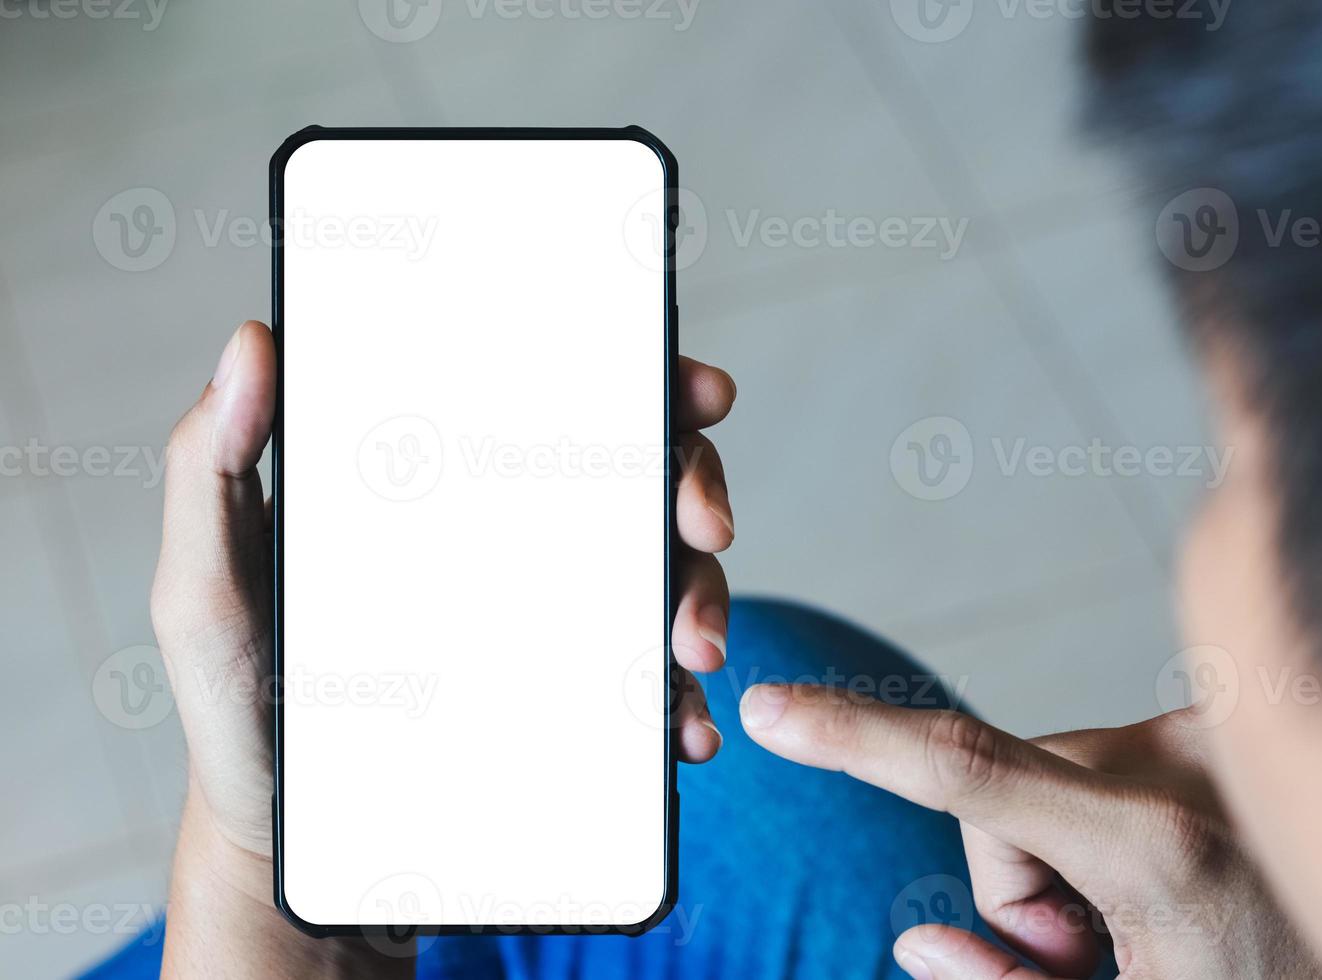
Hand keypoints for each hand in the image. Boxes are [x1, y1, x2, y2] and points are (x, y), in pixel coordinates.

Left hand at [149, 320, 735, 973]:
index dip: (635, 382)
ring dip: (704, 594)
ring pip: (661, 574)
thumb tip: (251, 344)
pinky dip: (682, 700)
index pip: (548, 404)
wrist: (284, 839)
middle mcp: (510, 540)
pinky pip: (645, 684)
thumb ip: (207, 470)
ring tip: (689, 647)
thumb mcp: (206, 586)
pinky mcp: (566, 702)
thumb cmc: (242, 700)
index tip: (692, 390)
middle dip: (695, 485)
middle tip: (703, 525)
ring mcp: (547, 621)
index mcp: (442, 487)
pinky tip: (681, 729)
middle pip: (633, 479)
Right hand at [739, 686, 1321, 978]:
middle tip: (1095, 952)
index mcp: (1157, 847)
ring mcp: (1208, 732)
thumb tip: (918, 941)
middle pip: (996, 793)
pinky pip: (1102, 758)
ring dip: (1063, 846)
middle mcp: (1182, 762)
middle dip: (1014, 876)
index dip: (852, 738)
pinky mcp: (1220, 721)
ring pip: (1046, 775)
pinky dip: (1106, 814)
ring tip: (1149, 913)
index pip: (964, 774)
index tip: (772, 709)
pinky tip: (1177, 865)